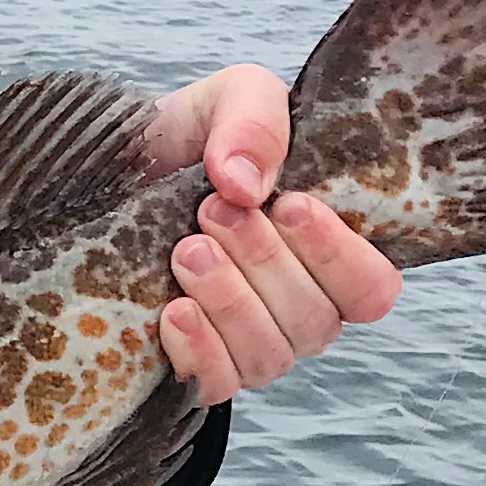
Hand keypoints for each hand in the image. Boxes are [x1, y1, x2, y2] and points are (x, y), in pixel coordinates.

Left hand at [141, 63, 401, 402]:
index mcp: (328, 250)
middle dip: (263, 262)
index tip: (287, 204)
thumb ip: (254, 121)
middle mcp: (300, 306)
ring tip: (185, 251)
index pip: (373, 288)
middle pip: (315, 320)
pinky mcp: (199, 365)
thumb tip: (245, 185)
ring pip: (269, 354)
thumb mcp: (228, 99)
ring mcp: (251, 341)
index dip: (340, 256)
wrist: (113, 170)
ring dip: (230, 301)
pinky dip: (199, 352)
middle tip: (212, 210)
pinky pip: (218, 386)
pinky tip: (172, 311)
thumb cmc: (193, 139)